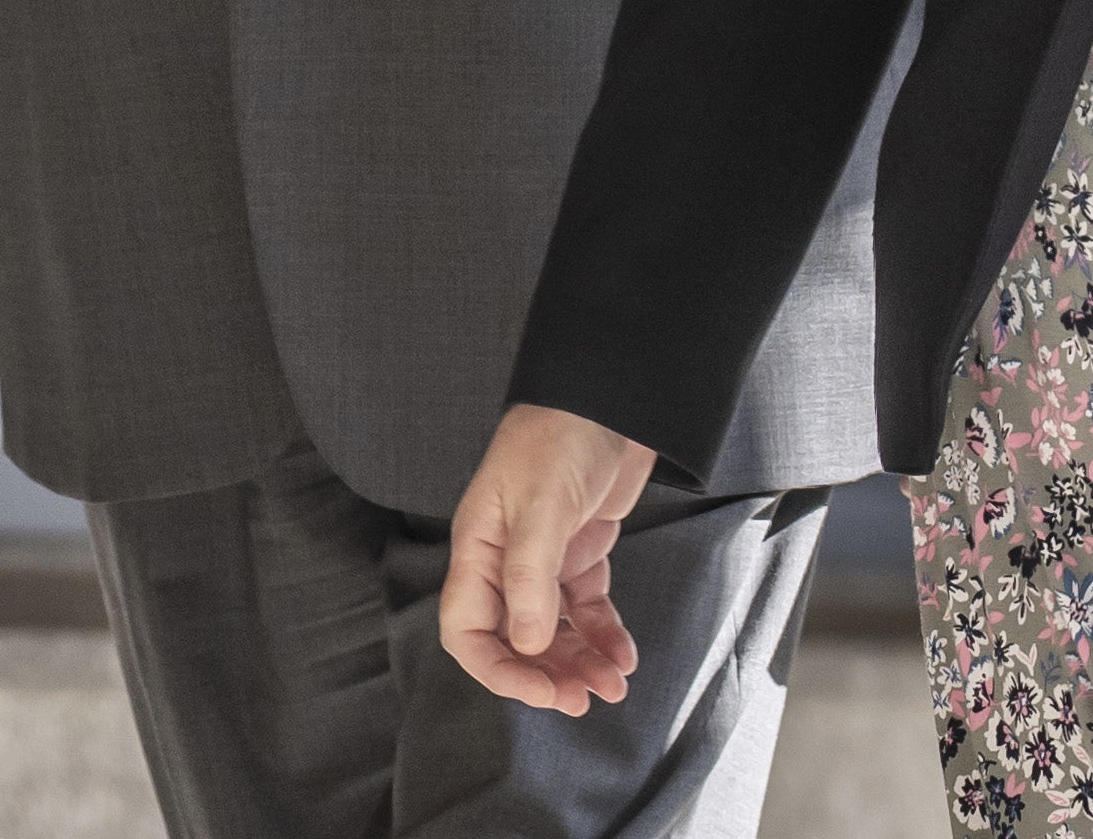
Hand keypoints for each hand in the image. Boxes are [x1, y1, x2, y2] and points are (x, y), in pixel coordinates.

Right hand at [439, 405, 657, 713]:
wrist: (612, 392)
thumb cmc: (560, 434)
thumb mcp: (541, 504)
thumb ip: (531, 575)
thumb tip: (526, 644)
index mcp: (479, 548)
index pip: (468, 629)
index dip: (497, 669)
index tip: (539, 690)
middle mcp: (505, 559)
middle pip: (514, 638)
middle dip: (546, 674)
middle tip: (583, 700)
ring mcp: (544, 556)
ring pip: (553, 629)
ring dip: (579, 660)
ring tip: (614, 686)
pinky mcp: (581, 550)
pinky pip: (586, 606)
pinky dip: (604, 633)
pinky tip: (624, 654)